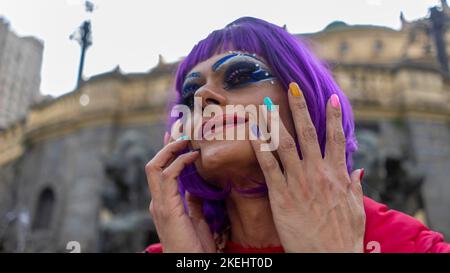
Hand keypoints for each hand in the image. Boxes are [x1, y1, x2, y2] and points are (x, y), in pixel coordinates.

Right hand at [145, 138, 215, 252]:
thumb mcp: (196, 220)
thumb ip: (192, 203)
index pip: (161, 171)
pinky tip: (192, 156)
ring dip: (170, 149)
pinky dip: (179, 162)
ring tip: (186, 139)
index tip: (180, 138)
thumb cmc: (194, 247)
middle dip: (166, 146)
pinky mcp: (166, 207)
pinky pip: (168, 176)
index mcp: (164, 203)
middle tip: (181, 131)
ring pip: (155, 166)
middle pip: (154, 165)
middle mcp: (157, 201)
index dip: (168, 153)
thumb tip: (193, 188)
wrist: (188, 263)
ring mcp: (159, 204)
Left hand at [250, 82, 364, 251]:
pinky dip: (260, 148)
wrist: (328, 257)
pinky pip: (269, 166)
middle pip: (308, 133)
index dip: (334, 117)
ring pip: (285, 144)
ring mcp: (298, 182)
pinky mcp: (281, 194)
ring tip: (265, 104)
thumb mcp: (357, 209)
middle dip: (300, 108)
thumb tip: (358, 170)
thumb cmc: (343, 236)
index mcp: (337, 175)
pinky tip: (253, 133)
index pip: (336, 138)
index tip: (331, 98)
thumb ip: (356, 187)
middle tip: (293, 87)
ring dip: (274, 122)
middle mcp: (318, 172)